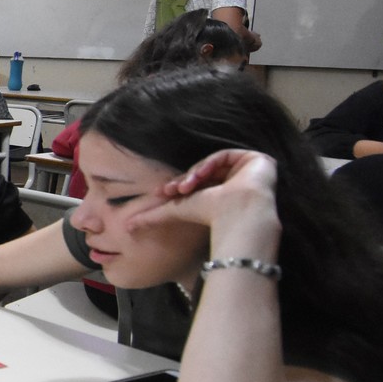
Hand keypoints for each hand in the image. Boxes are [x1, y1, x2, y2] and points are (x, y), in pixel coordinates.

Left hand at [131, 149, 280, 237]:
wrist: (241, 214)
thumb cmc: (212, 216)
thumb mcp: (177, 212)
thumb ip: (153, 217)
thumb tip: (127, 227)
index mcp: (223, 196)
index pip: (198, 185)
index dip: (179, 185)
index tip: (164, 192)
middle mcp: (236, 184)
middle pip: (205, 172)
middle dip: (186, 179)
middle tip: (172, 189)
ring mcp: (247, 172)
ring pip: (214, 163)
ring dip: (195, 173)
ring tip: (185, 187)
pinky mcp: (255, 160)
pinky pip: (225, 155)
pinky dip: (210, 163)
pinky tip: (201, 175)